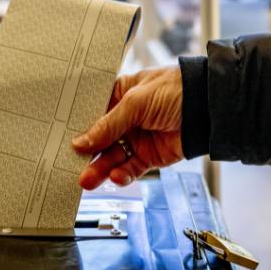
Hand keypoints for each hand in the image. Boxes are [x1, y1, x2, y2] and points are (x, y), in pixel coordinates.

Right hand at [71, 66, 184, 189]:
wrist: (209, 108)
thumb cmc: (176, 89)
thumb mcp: (136, 102)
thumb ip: (108, 124)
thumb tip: (81, 142)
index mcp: (119, 95)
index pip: (92, 113)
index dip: (77, 126)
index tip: (61, 139)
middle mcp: (125, 118)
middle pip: (98, 139)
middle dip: (86, 153)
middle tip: (71, 165)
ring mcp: (136, 138)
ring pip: (111, 157)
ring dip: (99, 169)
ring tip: (87, 179)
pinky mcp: (149, 156)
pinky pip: (130, 169)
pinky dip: (122, 175)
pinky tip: (116, 176)